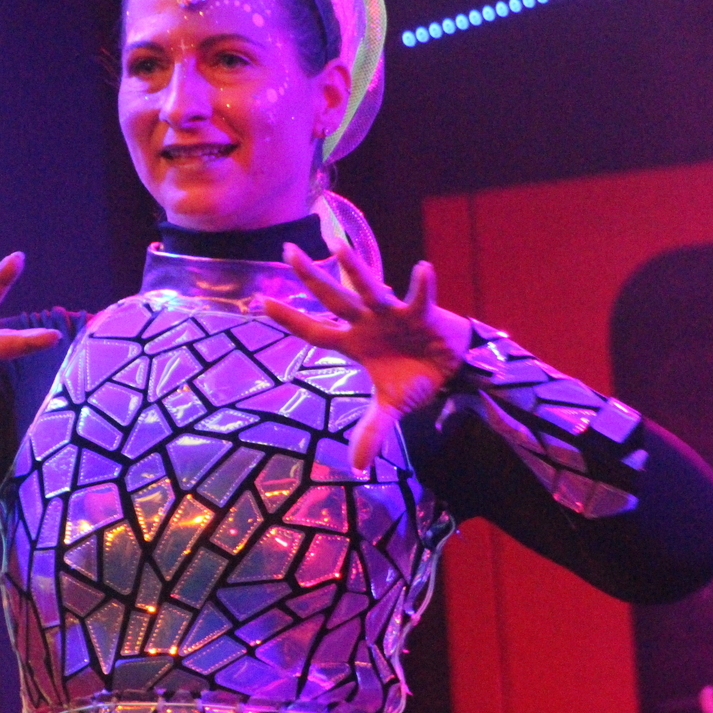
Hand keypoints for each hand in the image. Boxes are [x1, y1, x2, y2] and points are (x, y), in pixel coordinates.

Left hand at [259, 242, 470, 469]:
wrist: (452, 366)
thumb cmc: (415, 376)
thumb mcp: (390, 407)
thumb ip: (371, 430)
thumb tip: (357, 466)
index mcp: (354, 343)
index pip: (315, 331)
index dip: (290, 319)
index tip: (260, 301)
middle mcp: (368, 322)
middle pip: (334, 299)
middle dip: (311, 278)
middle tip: (289, 251)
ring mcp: (393, 314)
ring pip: (370, 287)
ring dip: (355, 269)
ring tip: (338, 245)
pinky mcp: (422, 313)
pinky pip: (421, 298)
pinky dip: (423, 285)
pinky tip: (424, 268)